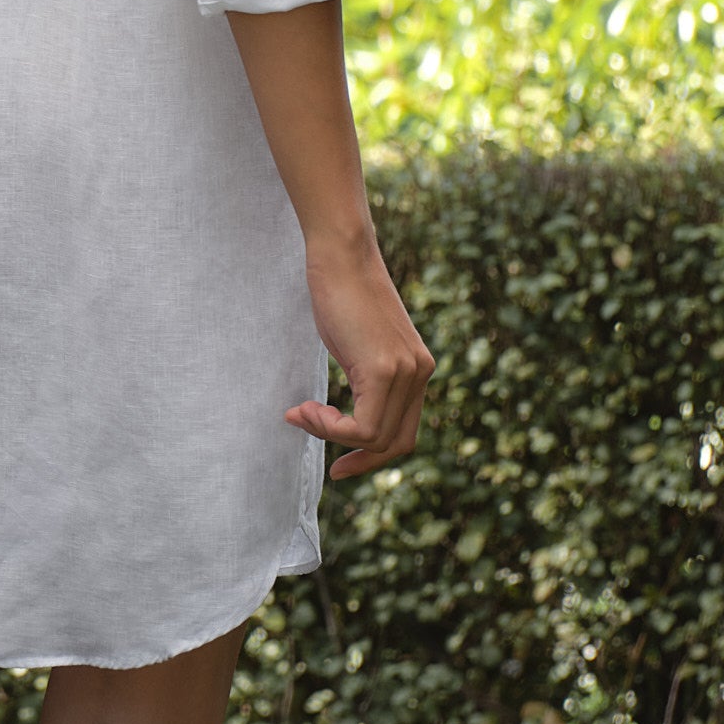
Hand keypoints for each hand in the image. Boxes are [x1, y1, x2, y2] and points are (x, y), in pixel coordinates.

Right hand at [286, 230, 433, 479]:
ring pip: (377, 438)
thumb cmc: (338, 293)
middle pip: (397, 443)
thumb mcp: (357, 344)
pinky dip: (330, 428)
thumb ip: (365, 377)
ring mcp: (407, 372)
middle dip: (359, 460)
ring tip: (302, 414)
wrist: (340, 255)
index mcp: (418, 368)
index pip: (404, 432)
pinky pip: (364, 426)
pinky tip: (306, 409)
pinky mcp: (386, 369)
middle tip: (329, 468)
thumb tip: (348, 414)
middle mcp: (421, 372)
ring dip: (331, 436)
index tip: (339, 463)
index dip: (373, 456)